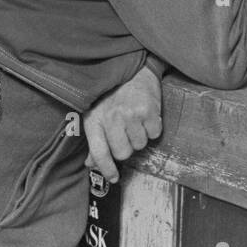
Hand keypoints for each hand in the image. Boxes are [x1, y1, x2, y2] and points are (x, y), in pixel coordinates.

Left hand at [84, 65, 163, 181]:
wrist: (133, 67)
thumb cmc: (112, 93)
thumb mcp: (95, 114)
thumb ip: (94, 141)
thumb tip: (92, 164)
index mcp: (95, 120)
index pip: (99, 153)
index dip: (107, 169)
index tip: (114, 178)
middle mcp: (112, 118)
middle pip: (123, 153)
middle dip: (127, 147)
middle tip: (127, 134)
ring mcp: (131, 114)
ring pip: (140, 144)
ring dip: (140, 137)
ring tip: (136, 121)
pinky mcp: (149, 110)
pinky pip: (154, 134)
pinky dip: (153, 128)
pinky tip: (147, 117)